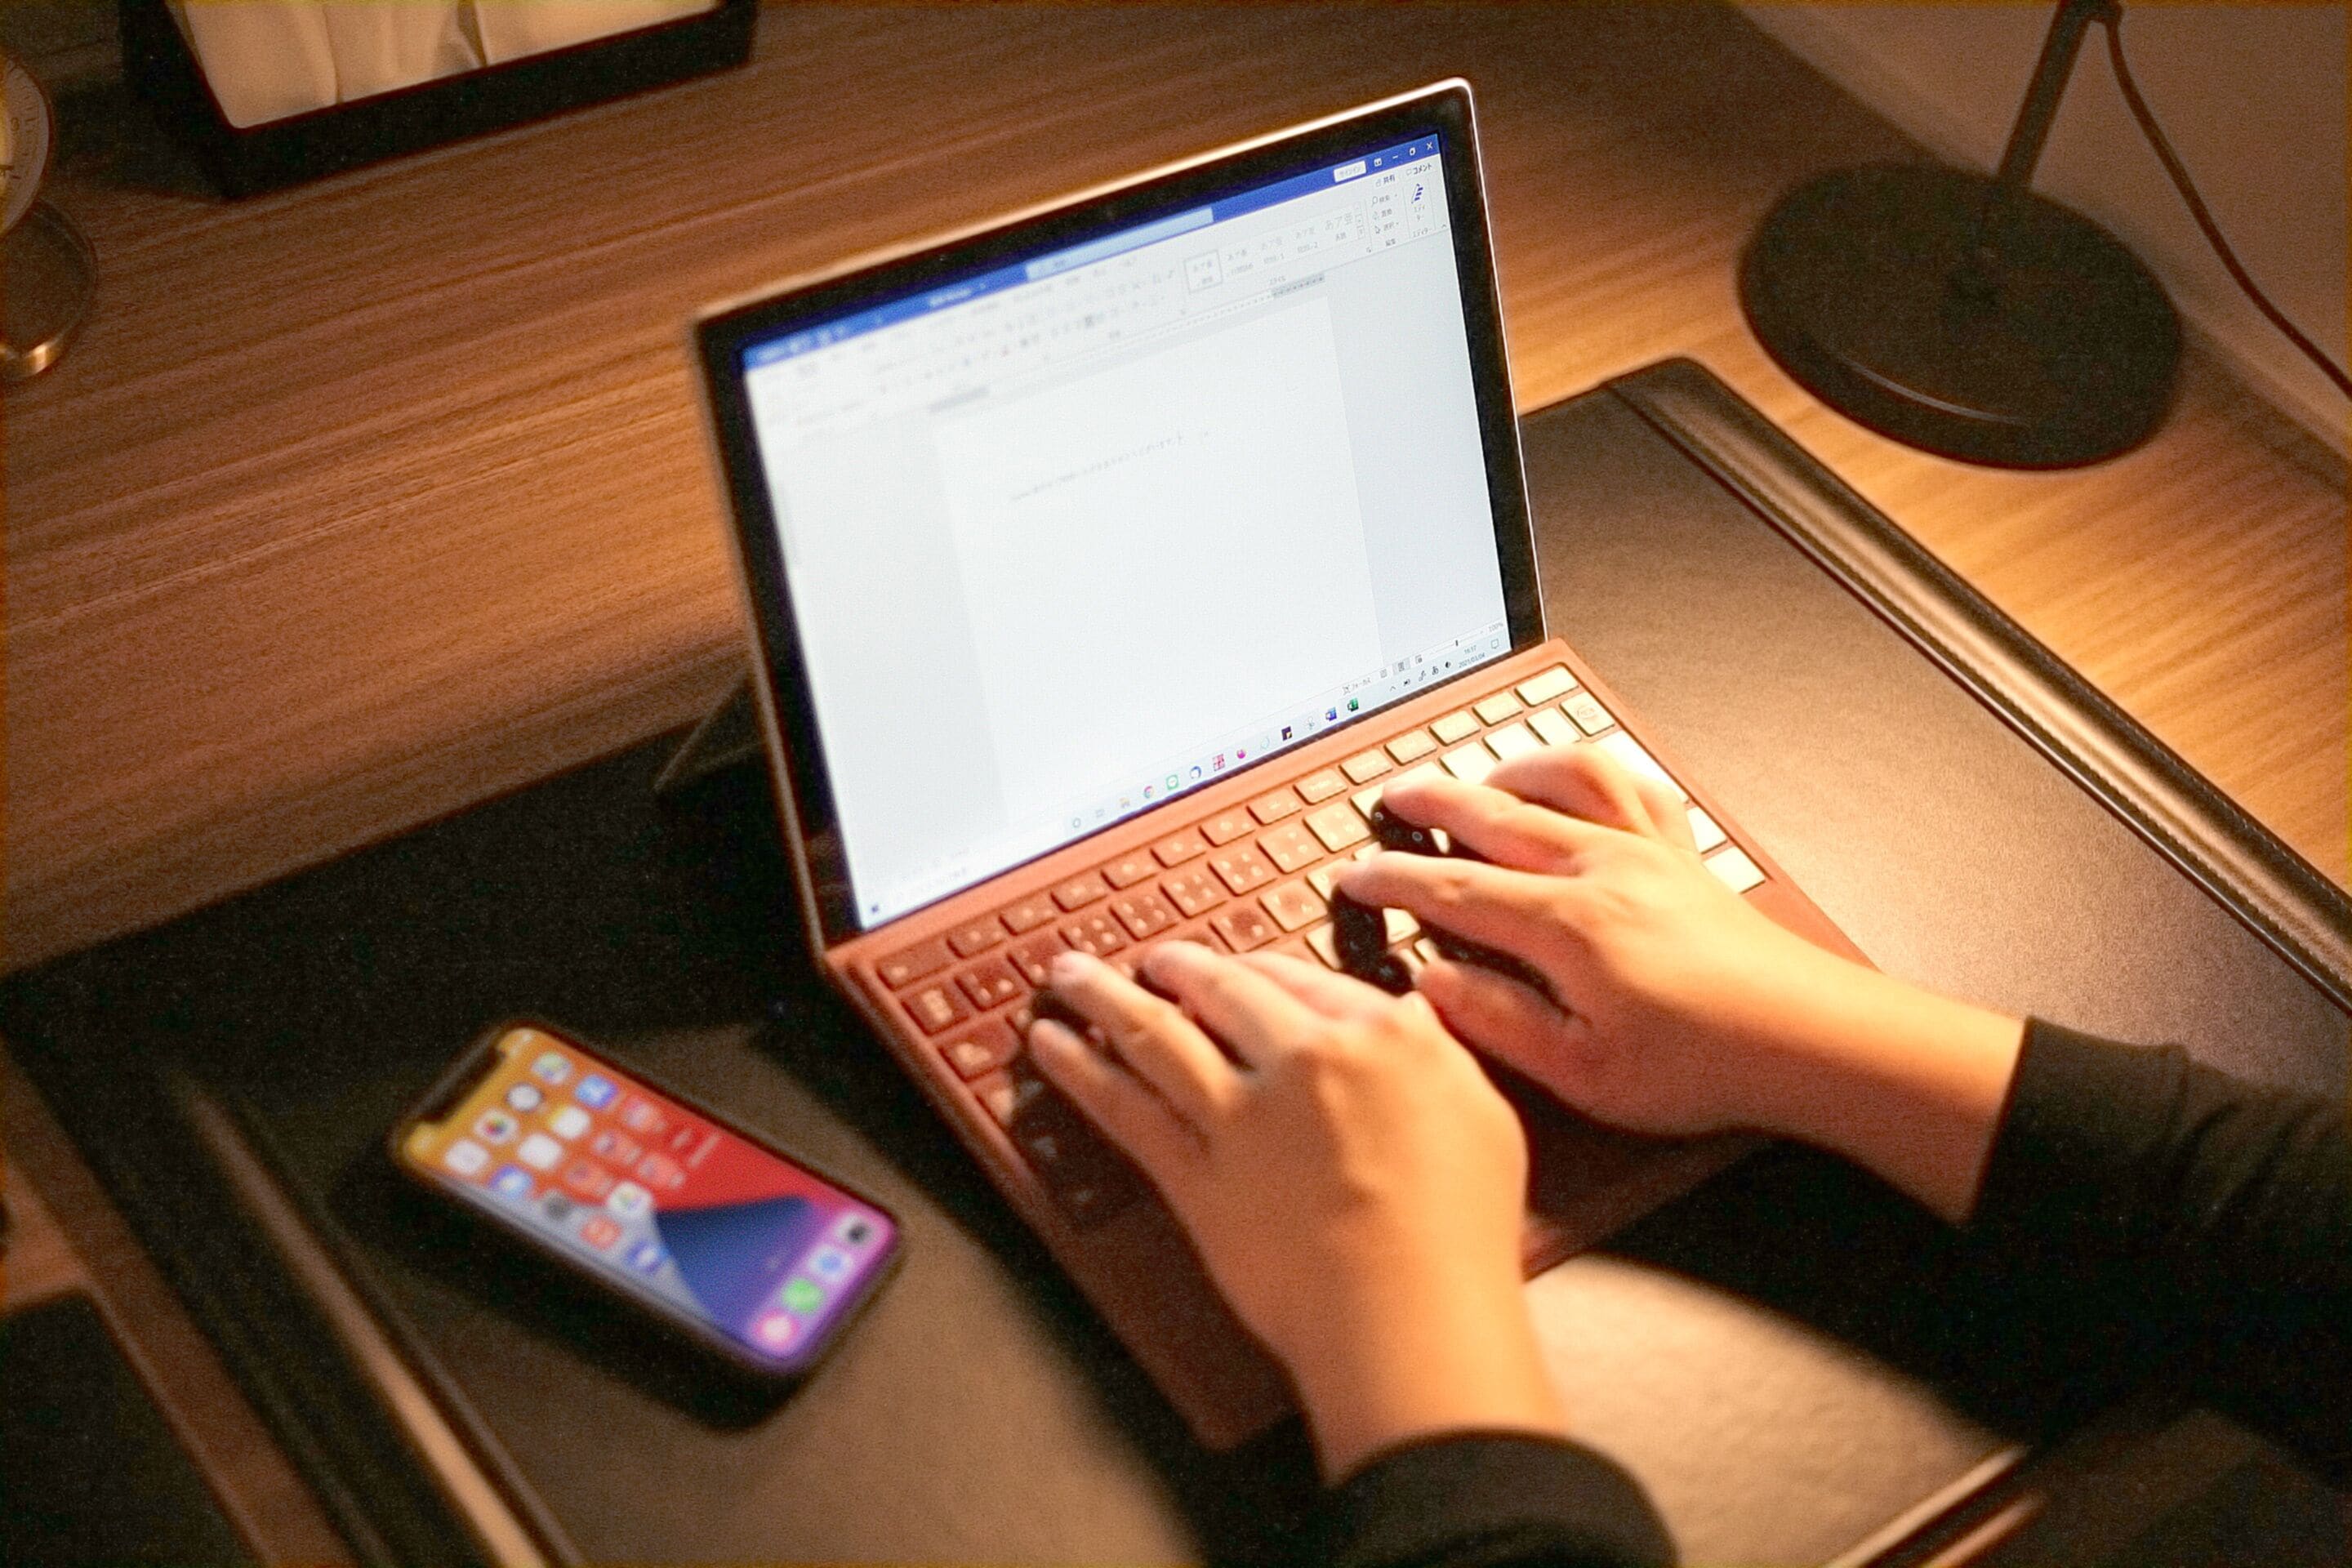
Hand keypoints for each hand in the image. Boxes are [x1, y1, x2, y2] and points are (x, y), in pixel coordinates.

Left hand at [1028, 942, 1565, 1479]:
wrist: (1408, 1313)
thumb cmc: (1460, 1234)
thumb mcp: (1482, 1116)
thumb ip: (1436, 1056)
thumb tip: (1408, 1019)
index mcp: (1381, 1036)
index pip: (1307, 979)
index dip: (1263, 967)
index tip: (1240, 965)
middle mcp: (1302, 1056)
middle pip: (1225, 990)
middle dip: (1179, 966)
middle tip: (1153, 958)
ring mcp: (1240, 1112)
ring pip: (1156, 1032)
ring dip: (1104, 995)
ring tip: (1070, 973)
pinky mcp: (1194, 1172)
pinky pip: (1124, 1107)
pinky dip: (1080, 1071)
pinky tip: (1050, 1043)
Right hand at [1339, 745, 2023, 1223]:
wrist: (1808, 1040)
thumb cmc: (1702, 1065)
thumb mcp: (1581, 1073)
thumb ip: (1497, 1020)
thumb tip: (1431, 982)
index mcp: (1565, 925)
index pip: (1453, 889)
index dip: (1393, 880)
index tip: (1353, 874)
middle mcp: (1601, 870)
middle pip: (1496, 814)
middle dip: (1431, 801)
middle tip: (1388, 797)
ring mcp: (1647, 853)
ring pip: (1565, 779)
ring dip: (1511, 770)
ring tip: (1477, 778)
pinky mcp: (1684, 856)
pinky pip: (1632, 786)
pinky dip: (1592, 772)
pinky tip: (1575, 784)